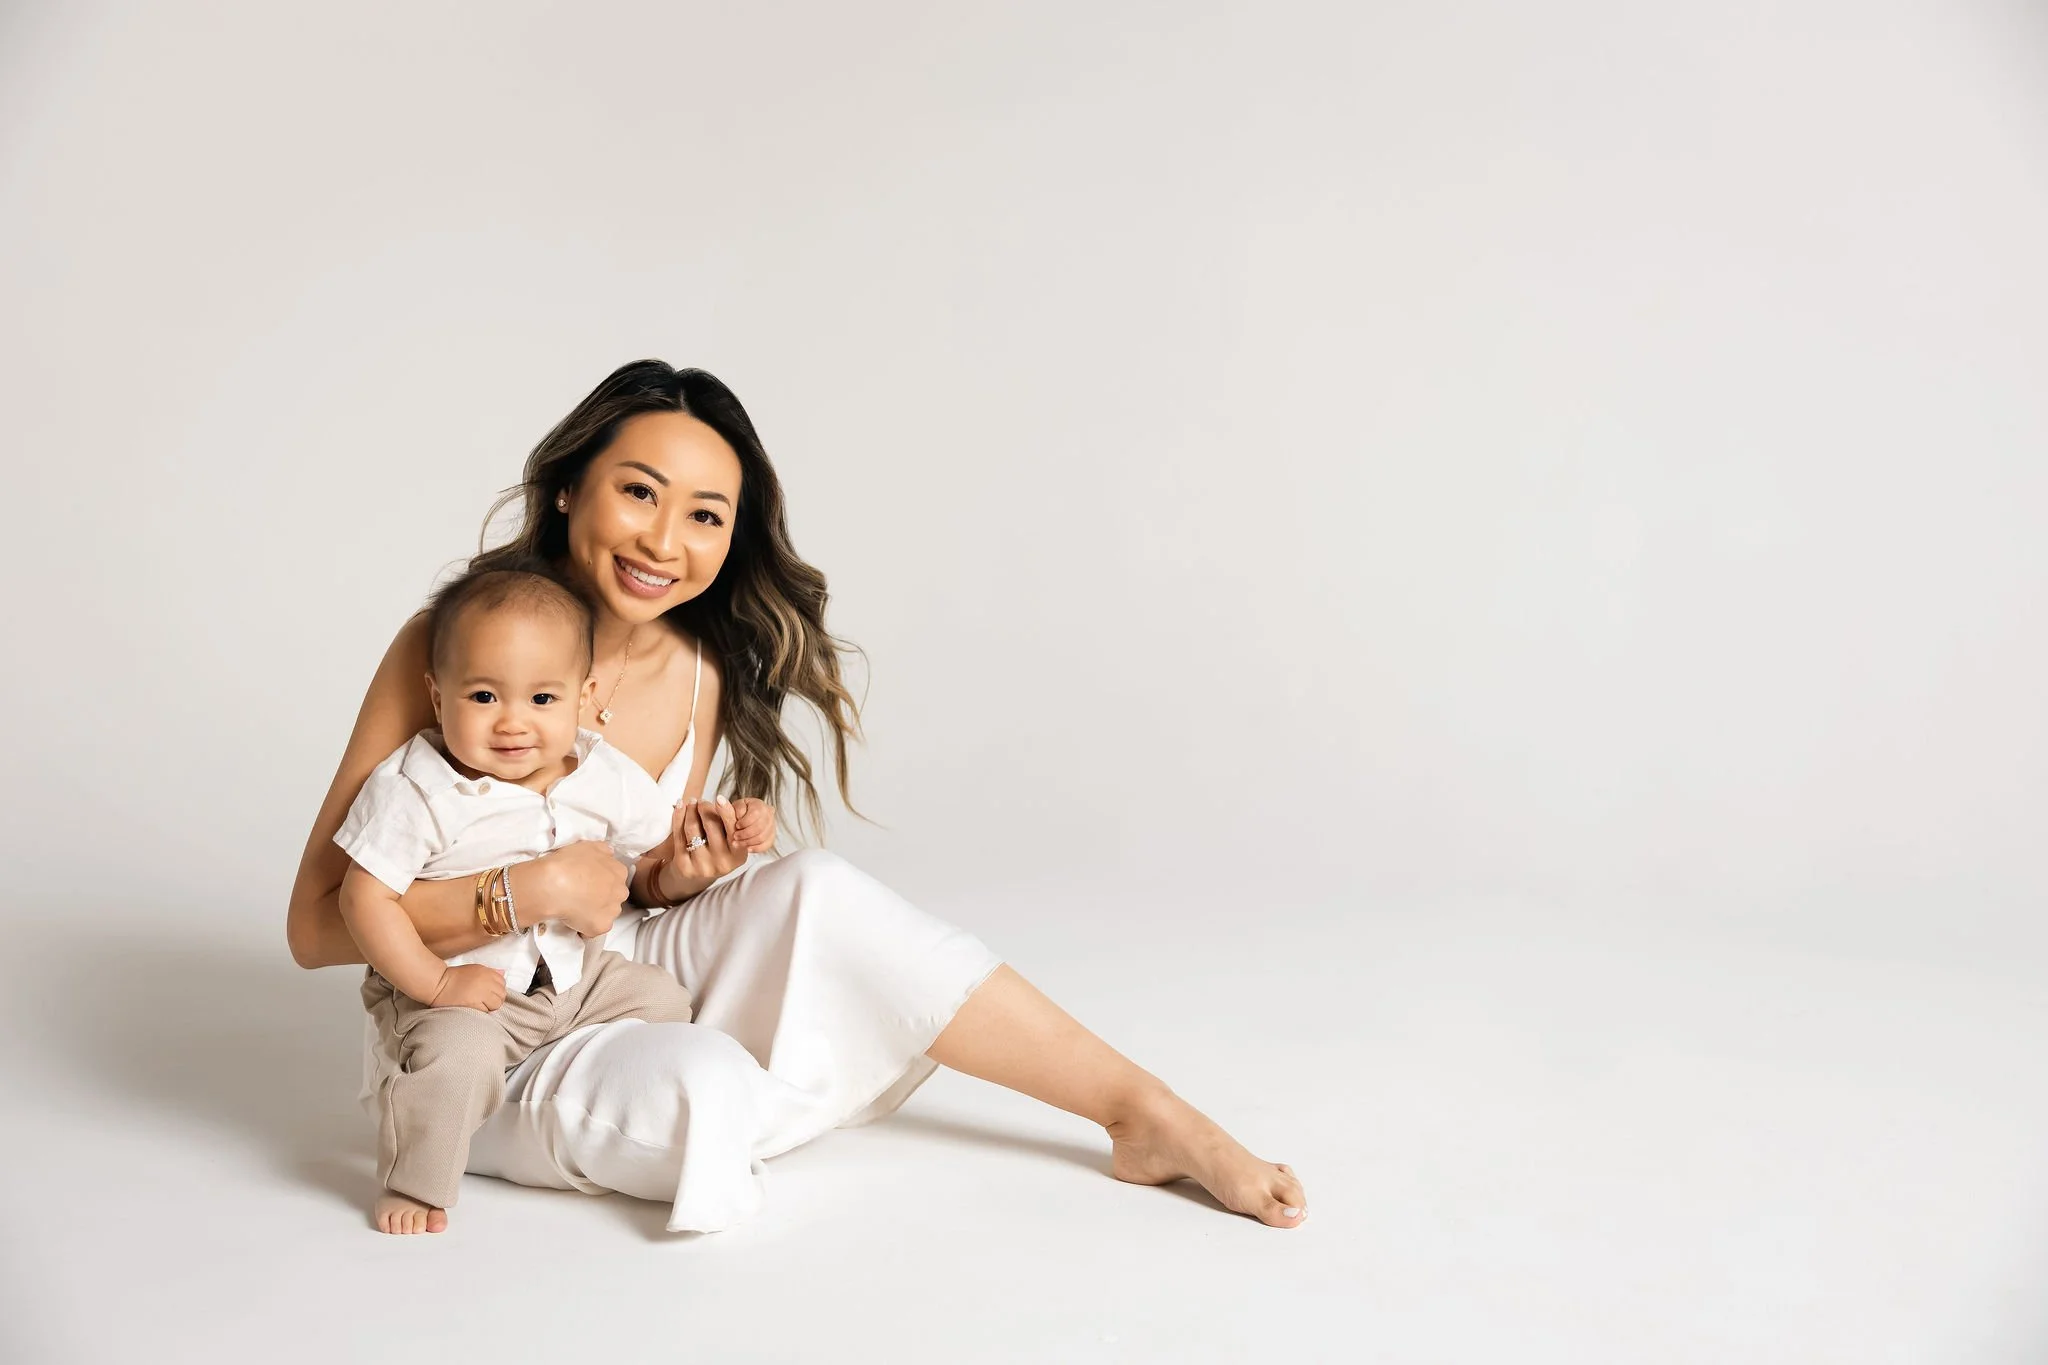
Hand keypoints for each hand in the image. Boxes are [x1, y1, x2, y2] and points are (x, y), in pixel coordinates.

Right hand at [428, 964, 505, 1011]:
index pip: (502, 983)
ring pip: (496, 1004)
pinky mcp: (474, 1004)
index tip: (488, 992)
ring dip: (489, 1006)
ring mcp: (481, 993)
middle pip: (502, 994)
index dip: (496, 990)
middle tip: (482, 1000)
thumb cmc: (454, 978)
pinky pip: (486, 1011)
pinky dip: (482, 1011)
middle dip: (494, 999)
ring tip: (477, 1004)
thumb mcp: (474, 969)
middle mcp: (486, 981)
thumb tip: (503, 973)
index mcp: (486, 972)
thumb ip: (489, 973)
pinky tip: (473, 1008)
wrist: (437, 984)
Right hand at [517, 841, 631, 938]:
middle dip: (601, 897)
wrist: (554, 885)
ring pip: (606, 913)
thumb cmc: (568, 863)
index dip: (599, 882)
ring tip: (574, 908)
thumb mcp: (588, 846)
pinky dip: (585, 927)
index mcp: (619, 871)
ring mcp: (613, 911)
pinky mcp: (602, 927)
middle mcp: (621, 892)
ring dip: (595, 912)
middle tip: (580, 896)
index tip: (586, 883)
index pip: (614, 878)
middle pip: (614, 897)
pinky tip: (572, 920)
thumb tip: (609, 855)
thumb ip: (603, 851)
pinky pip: (595, 929)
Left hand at [655, 798, 750, 900]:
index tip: (719, 798)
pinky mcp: (684, 865)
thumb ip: (730, 824)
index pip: (733, 828)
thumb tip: (720, 802)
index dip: (725, 811)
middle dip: (705, 808)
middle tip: (701, 801)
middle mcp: (721, 862)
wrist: (696, 876)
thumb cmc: (717, 851)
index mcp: (738, 855)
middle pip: (711, 825)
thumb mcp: (730, 842)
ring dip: (690, 810)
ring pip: (693, 828)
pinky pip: (679, 835)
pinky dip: (678, 817)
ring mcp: (702, 865)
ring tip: (691, 802)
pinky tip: (680, 807)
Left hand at [729, 797, 775, 852]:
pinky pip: (767, 844)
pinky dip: (756, 848)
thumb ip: (725, 808)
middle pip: (761, 826)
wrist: (738, 826)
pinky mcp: (771, 836)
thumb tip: (719, 799)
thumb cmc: (733, 817)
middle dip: (746, 834)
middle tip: (735, 837)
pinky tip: (746, 848)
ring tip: (737, 844)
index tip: (736, 826)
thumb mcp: (729, 812)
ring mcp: (771, 825)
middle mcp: (768, 813)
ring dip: (748, 842)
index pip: (756, 813)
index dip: (745, 822)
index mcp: (758, 804)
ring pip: (763, 836)